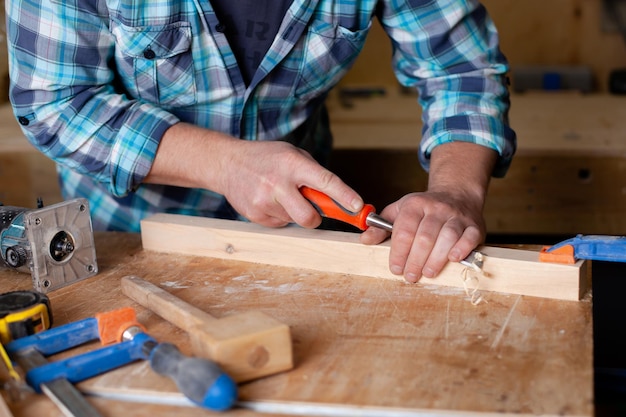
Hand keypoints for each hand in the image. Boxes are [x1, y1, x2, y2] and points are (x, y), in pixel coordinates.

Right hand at [217, 139, 362, 227]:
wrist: (227, 163)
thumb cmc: (267, 158)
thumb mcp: (292, 155)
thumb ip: (314, 175)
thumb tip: (339, 200)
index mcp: (292, 163)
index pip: (325, 181)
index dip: (344, 195)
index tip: (358, 207)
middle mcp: (278, 183)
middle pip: (309, 217)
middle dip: (316, 218)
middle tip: (313, 209)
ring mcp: (264, 201)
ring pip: (295, 221)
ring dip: (294, 212)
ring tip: (281, 195)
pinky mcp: (255, 215)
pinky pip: (280, 224)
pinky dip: (280, 215)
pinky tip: (269, 200)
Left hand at [359, 141, 496, 281]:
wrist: (457, 194)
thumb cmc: (424, 209)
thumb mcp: (399, 211)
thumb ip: (381, 227)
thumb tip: (364, 240)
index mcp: (415, 205)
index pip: (405, 230)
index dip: (399, 252)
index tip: (395, 268)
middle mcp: (436, 208)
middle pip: (425, 236)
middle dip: (415, 260)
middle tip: (410, 276)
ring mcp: (456, 216)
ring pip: (447, 237)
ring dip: (436, 259)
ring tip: (428, 273)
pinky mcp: (474, 225)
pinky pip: (470, 237)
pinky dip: (462, 249)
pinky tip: (453, 259)